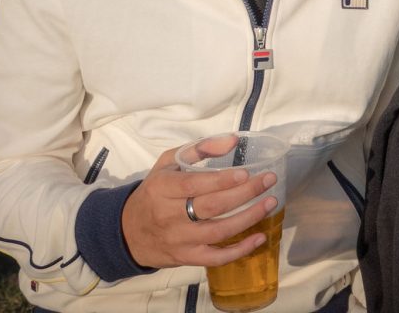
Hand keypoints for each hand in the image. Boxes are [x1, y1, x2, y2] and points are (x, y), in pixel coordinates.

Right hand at [121, 146, 278, 269]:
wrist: (127, 232)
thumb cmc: (154, 192)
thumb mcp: (167, 163)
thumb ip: (199, 149)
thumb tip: (233, 141)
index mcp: (163, 188)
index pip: (195, 184)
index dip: (222, 180)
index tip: (246, 173)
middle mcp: (170, 215)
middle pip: (212, 206)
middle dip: (245, 193)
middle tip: (269, 181)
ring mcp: (179, 239)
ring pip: (218, 231)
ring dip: (249, 218)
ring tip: (270, 203)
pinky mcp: (186, 257)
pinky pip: (216, 257)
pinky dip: (240, 250)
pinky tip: (260, 238)